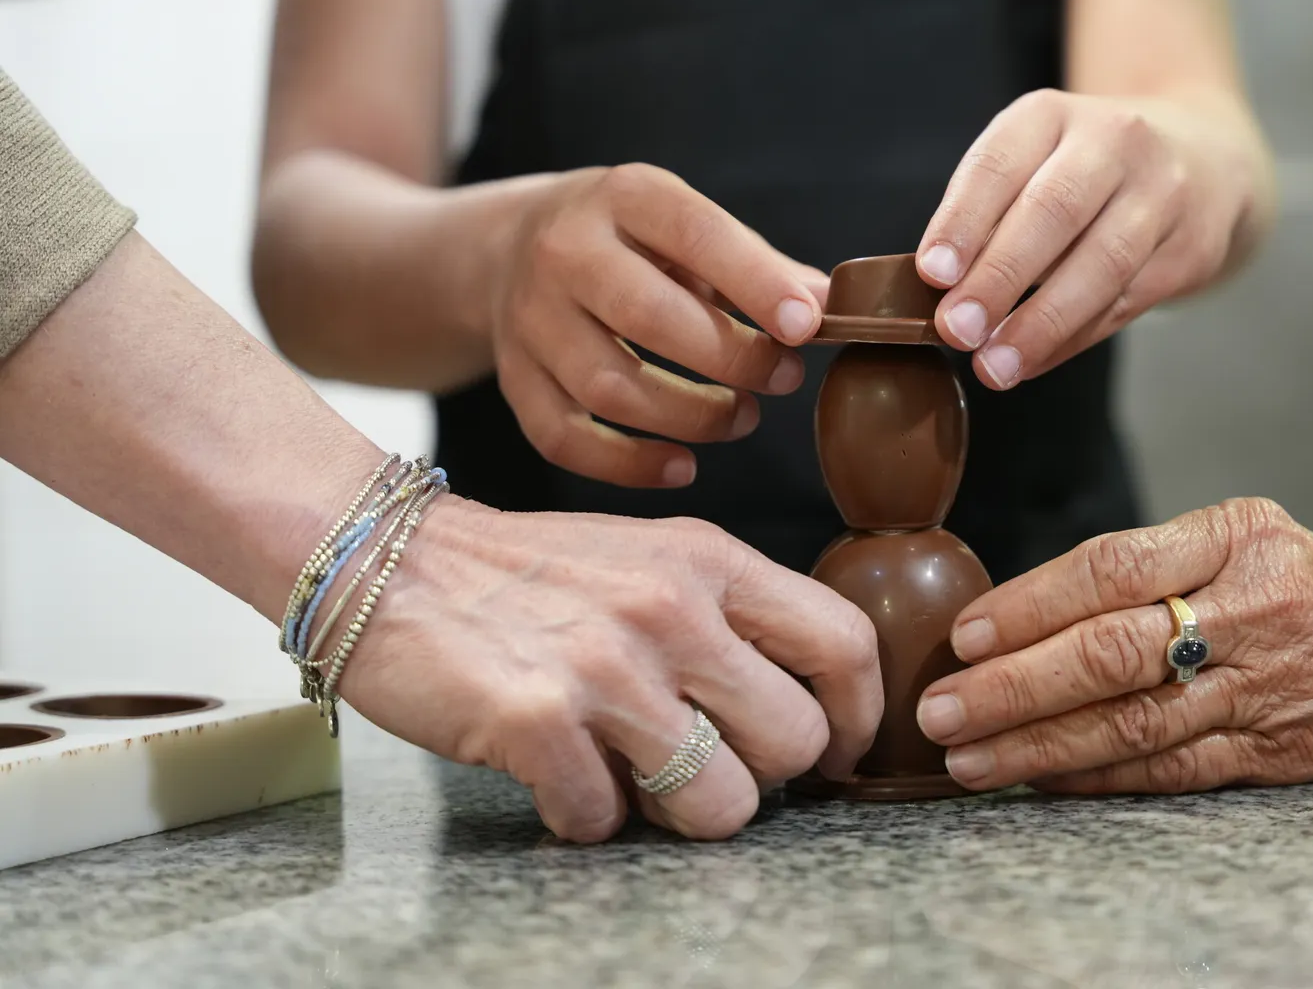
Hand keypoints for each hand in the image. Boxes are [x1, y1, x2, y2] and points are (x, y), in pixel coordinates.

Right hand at [339, 497, 881, 840]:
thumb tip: (803, 703)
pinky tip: (554, 774)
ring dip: (675, 813)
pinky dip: (581, 816)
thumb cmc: (528, 574)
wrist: (387, 558)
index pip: (845, 643)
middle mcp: (673, 609)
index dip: (858, 715)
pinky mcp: (537, 719)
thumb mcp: (650, 558)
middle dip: (759, 776)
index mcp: (711, 562)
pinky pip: (604, 821)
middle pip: (796, 743)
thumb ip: (727, 615)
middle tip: (704, 765)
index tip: (834, 750)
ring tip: (625, 773)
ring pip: (720, 803)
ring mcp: (607, 665)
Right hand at [488, 163, 830, 487]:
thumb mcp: (685, 225)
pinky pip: (565, 437)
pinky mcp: (513, 379)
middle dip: (730, 358)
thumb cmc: (630, 241)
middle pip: (648, 317)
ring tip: (743, 418)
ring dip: (691, 416)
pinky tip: (683, 466)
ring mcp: (530, 319)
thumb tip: (829, 307)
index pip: (696, 237)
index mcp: (624, 197)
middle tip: (783, 378)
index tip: (808, 326)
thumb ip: (756, 265)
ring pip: (608, 386)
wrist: (510, 247)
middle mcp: (565, 253)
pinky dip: (628, 464)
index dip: (756, 284)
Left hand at [914, 89, 1272, 390]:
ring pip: (1101, 262)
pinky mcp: (1191, 246)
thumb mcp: (1033, 159)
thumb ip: (987, 212)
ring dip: (1041, 323)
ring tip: (993, 366)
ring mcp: (1163, 192)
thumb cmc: (1087, 169)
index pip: (1001, 162)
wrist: (1204, 158)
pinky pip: (1127, 301)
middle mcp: (1115, 140)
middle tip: (956, 328)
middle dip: (1000, 276)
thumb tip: (940, 289)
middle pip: (1055, 210)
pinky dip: (1073, 337)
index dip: (964, 219)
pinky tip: (1032, 361)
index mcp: (1053, 114)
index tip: (932, 273)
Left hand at [914, 498, 1312, 793]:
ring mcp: (1270, 683)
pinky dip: (1101, 776)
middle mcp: (1252, 604)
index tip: (965, 634)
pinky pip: (1173, 767)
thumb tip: (1031, 609)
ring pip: (1132, 719)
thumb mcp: (1255, 537)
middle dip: (1013, 685)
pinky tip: (1044, 780)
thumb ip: (1159, 564)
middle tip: (940, 708)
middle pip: (1110, 649)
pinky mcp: (1283, 749)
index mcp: (1238, 534)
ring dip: (1038, 743)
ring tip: (967, 758)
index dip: (1030, 604)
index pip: (1111, 567)